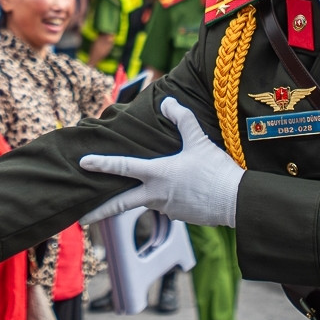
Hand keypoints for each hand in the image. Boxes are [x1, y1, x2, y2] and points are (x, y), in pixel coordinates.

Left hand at [78, 96, 243, 227]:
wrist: (237, 202)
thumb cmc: (216, 171)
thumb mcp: (199, 140)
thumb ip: (182, 118)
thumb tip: (168, 101)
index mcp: (157, 174)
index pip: (122, 167)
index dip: (101, 164)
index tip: (83, 164)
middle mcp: (156, 195)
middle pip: (120, 204)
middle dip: (99, 211)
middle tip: (82, 218)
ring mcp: (167, 208)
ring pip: (147, 200)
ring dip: (141, 197)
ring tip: (145, 190)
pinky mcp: (179, 216)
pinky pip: (167, 205)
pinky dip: (166, 198)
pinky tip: (180, 191)